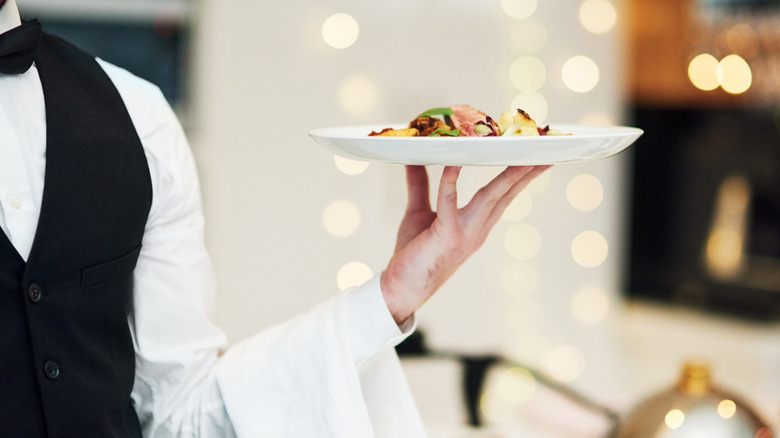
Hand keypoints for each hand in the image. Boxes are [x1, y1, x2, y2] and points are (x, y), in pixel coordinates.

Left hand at [380, 164, 550, 323]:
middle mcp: (477, 230)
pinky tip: (454, 163)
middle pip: (508, 195)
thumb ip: (420, 185)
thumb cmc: (412, 254)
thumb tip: (414, 157)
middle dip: (527, 172)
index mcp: (476, 225)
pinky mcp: (447, 235)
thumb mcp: (418, 213)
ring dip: (507, 175)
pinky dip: (451, 181)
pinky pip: (450, 202)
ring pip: (491, 197)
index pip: (504, 196)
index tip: (536, 158)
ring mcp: (465, 233)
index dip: (521, 177)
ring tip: (521, 156)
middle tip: (545, 149)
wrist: (401, 288)